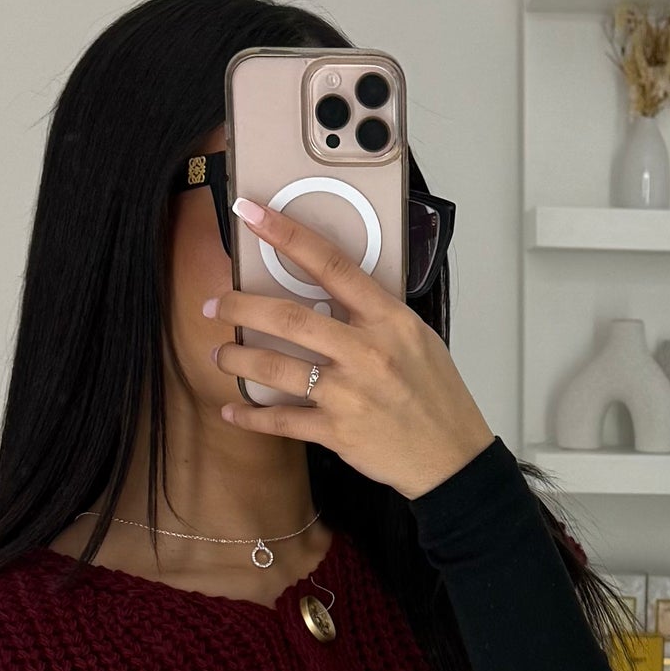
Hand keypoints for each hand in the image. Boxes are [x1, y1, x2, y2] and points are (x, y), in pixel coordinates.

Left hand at [205, 199, 491, 499]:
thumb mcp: (416, 339)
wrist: (453, 456)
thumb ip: (375, 316)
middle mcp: (367, 352)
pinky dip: (251, 416)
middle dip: (241, 308)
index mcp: (388, 320)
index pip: (332, 265)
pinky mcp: (338, 431)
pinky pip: (281, 421)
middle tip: (216, 305)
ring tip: (220, 356)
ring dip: (238, 360)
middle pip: (289, 318)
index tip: (252, 214)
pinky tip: (233, 411)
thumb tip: (330, 294)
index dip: (287, 235)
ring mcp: (350, 393)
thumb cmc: (436, 396)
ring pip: (276, 369)